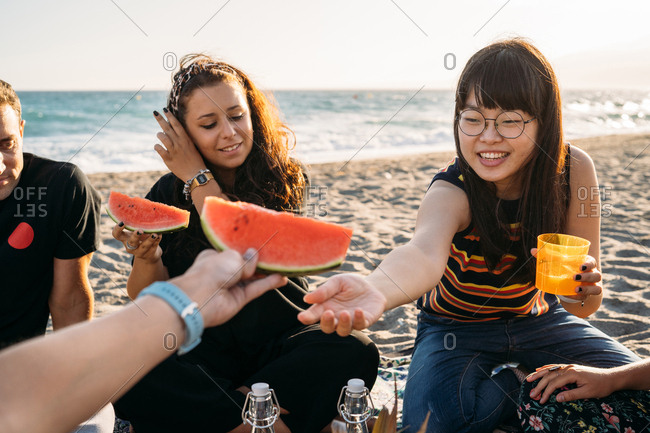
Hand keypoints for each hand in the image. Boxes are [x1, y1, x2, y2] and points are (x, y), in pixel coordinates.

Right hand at [112, 223, 161, 262]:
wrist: (148, 254)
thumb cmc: (140, 238)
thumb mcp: (136, 231)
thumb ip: (137, 224)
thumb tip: (145, 210)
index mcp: (125, 238)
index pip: (117, 235)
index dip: (117, 229)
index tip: (122, 222)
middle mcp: (130, 246)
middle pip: (131, 242)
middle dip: (135, 236)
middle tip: (140, 231)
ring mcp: (140, 251)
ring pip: (144, 246)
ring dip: (149, 240)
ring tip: (154, 234)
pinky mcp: (150, 253)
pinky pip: (154, 246)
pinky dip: (157, 240)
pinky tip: (160, 234)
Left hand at [153, 109, 206, 181]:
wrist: (196, 174)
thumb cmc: (195, 160)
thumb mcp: (192, 147)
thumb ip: (183, 139)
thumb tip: (173, 131)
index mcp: (186, 139)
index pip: (176, 124)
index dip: (170, 116)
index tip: (164, 109)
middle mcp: (179, 143)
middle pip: (167, 128)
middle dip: (160, 119)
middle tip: (155, 112)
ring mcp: (173, 150)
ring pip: (162, 137)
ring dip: (160, 135)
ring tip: (160, 135)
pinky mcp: (168, 158)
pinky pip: (159, 149)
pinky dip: (157, 147)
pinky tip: (158, 147)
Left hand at [172, 249, 286, 327]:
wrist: (200, 298)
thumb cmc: (211, 271)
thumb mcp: (232, 257)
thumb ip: (247, 258)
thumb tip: (255, 256)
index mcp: (216, 257)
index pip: (235, 253)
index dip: (248, 250)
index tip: (263, 245)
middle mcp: (224, 271)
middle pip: (246, 266)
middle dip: (260, 262)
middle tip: (278, 256)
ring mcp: (232, 286)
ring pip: (254, 278)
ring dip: (268, 273)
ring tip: (284, 267)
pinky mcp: (239, 299)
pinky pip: (256, 289)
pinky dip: (268, 284)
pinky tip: (281, 279)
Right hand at [297, 274, 385, 336]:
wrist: (372, 286)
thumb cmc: (350, 284)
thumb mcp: (337, 282)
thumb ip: (324, 290)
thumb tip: (306, 299)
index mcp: (325, 307)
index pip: (313, 315)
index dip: (307, 317)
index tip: (302, 317)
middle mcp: (336, 318)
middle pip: (327, 328)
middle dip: (326, 323)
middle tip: (328, 313)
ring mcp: (350, 322)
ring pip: (342, 331)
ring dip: (343, 324)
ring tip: (345, 313)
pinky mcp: (363, 322)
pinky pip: (359, 325)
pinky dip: (358, 319)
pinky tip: (359, 310)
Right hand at [526, 364, 616, 402]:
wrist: (611, 378)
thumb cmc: (601, 386)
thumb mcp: (588, 393)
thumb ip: (571, 394)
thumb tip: (556, 398)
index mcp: (572, 374)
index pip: (554, 383)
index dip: (547, 392)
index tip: (541, 400)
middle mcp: (568, 368)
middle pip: (550, 376)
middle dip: (539, 385)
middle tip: (531, 394)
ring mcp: (569, 367)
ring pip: (550, 370)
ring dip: (539, 375)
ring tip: (528, 379)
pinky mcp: (570, 368)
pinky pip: (555, 367)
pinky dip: (546, 369)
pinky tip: (539, 370)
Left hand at [530, 249, 602, 301]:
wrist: (572, 283)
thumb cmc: (566, 268)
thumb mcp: (558, 262)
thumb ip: (547, 256)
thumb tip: (532, 250)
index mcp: (586, 264)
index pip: (592, 262)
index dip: (589, 264)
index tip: (580, 266)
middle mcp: (592, 274)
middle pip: (597, 275)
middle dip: (587, 276)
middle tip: (574, 277)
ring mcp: (592, 285)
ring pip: (597, 288)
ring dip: (587, 289)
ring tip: (576, 289)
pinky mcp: (588, 295)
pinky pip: (588, 298)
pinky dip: (581, 297)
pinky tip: (573, 296)